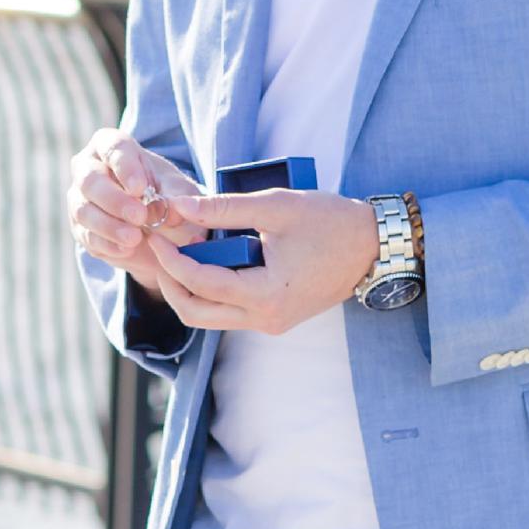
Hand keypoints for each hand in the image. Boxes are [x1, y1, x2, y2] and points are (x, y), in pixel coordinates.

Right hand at [66, 127, 215, 279]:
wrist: (160, 227)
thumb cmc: (167, 193)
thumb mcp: (180, 191)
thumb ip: (177, 197)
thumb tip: (171, 211)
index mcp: (111, 146)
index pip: (112, 148)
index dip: (124, 167)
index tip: (140, 188)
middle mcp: (88, 168)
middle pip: (90, 180)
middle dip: (114, 200)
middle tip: (139, 216)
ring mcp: (79, 198)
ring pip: (84, 210)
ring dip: (110, 226)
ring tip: (135, 238)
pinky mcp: (80, 227)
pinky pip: (86, 236)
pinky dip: (107, 244)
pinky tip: (126, 250)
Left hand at [143, 188, 380, 338]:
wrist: (372, 246)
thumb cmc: (330, 222)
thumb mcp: (275, 206)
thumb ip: (223, 208)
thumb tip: (179, 205)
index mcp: (266, 295)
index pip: (201, 283)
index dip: (171, 259)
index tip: (155, 234)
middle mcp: (266, 319)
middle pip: (196, 313)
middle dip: (171, 282)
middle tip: (161, 248)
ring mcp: (271, 323)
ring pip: (211, 317)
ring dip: (190, 287)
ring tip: (180, 250)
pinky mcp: (275, 317)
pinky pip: (230, 311)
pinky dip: (211, 288)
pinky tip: (208, 258)